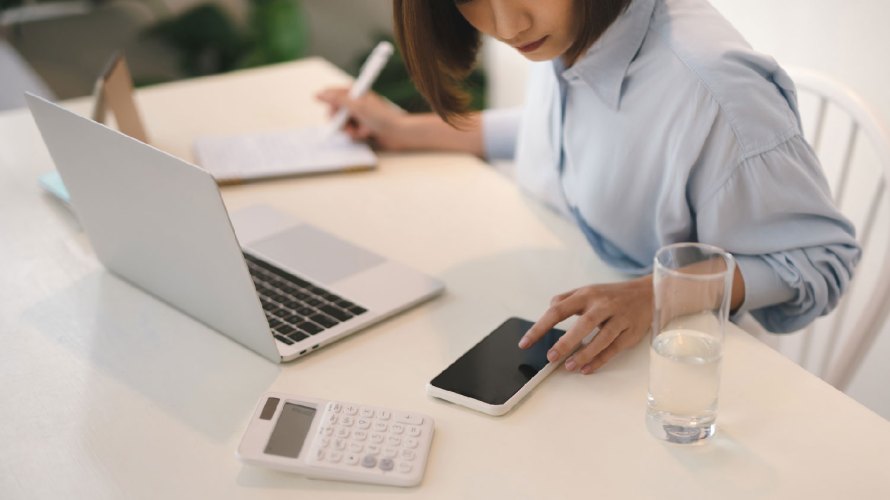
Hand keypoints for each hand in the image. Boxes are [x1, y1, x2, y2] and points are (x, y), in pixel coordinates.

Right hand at [315, 87, 409, 149]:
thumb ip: (336, 99)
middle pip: (334, 111)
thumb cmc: (381, 117)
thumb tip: (319, 94)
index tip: (335, 113)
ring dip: (350, 129)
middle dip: (341, 121)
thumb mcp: (357, 106)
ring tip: (361, 131)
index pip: (333, 95)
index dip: (332, 105)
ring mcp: (358, 115)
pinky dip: (355, 135)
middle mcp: (355, 102)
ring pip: (341, 124)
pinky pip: (349, 132)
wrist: (397, 133)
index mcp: (354, 92)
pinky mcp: (361, 127)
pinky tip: (365, 134)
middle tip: (350, 124)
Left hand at [519, 276, 653, 373]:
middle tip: (551, 357)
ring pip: (601, 338)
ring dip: (584, 354)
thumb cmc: (612, 295)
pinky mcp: (631, 332)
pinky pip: (614, 348)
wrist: (648, 293)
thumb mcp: (588, 290)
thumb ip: (566, 299)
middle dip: (566, 342)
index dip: (540, 327)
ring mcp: (619, 319)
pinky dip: (600, 360)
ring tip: (569, 367)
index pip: (558, 310)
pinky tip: (587, 369)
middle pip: (583, 324)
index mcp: (586, 295)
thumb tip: (549, 308)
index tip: (526, 342)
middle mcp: (603, 305)